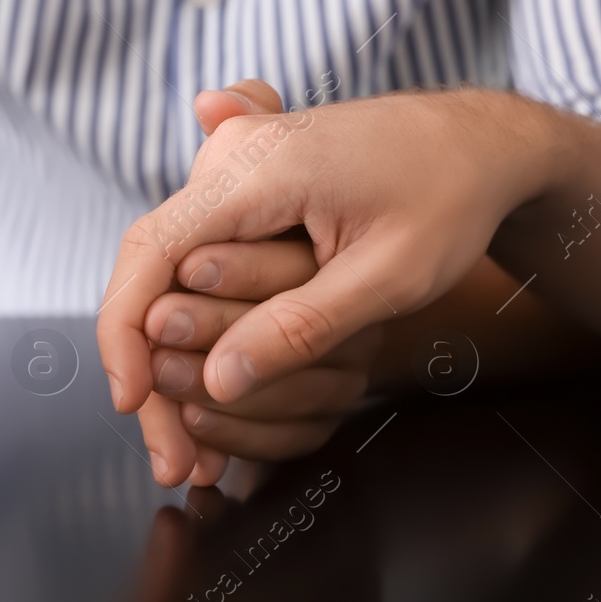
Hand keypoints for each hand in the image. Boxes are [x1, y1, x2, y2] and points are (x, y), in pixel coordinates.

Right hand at [99, 87, 560, 479]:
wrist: (477, 142)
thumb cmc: (448, 197)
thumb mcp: (389, 275)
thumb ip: (300, 325)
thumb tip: (218, 379)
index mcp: (257, 166)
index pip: (151, 250)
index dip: (123, 335)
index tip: (131, 405)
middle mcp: (229, 157)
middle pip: (151, 271)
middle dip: (149, 369)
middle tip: (174, 459)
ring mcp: (232, 167)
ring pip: (171, 274)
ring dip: (172, 356)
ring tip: (193, 444)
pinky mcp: (245, 187)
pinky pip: (200, 258)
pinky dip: (198, 322)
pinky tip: (210, 385)